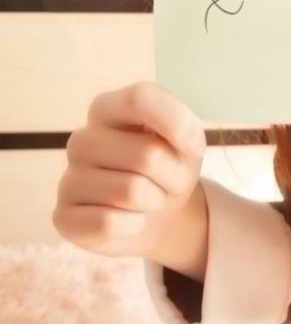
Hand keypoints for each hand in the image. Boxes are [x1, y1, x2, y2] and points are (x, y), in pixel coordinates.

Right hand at [53, 82, 206, 265]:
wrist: (158, 213)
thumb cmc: (170, 166)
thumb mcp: (188, 141)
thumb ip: (185, 129)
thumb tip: (187, 141)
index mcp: (108, 108)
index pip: (139, 98)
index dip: (177, 123)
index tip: (194, 147)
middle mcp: (82, 139)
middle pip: (147, 155)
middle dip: (173, 175)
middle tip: (168, 180)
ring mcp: (68, 177)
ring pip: (131, 192)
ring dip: (155, 201)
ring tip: (149, 197)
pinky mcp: (63, 216)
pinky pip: (110, 223)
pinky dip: (133, 225)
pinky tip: (129, 219)